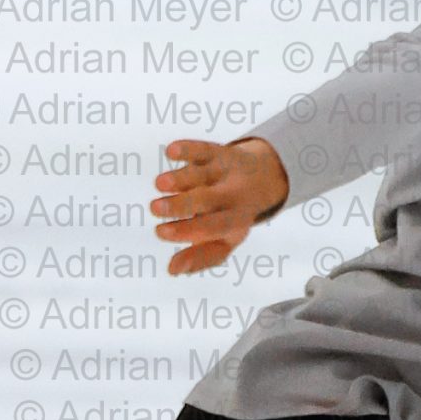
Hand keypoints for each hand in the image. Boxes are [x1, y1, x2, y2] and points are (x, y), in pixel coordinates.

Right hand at [151, 137, 288, 275]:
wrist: (265, 177)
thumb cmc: (233, 216)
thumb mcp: (225, 240)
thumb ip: (200, 257)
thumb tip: (172, 270)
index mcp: (235, 219)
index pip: (212, 226)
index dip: (187, 230)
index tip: (160, 231)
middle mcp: (232, 194)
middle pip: (208, 199)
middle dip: (182, 204)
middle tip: (155, 208)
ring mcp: (225, 172)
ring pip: (203, 173)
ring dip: (182, 178)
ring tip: (159, 183)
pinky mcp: (217, 152)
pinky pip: (204, 149)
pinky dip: (189, 149)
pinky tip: (172, 151)